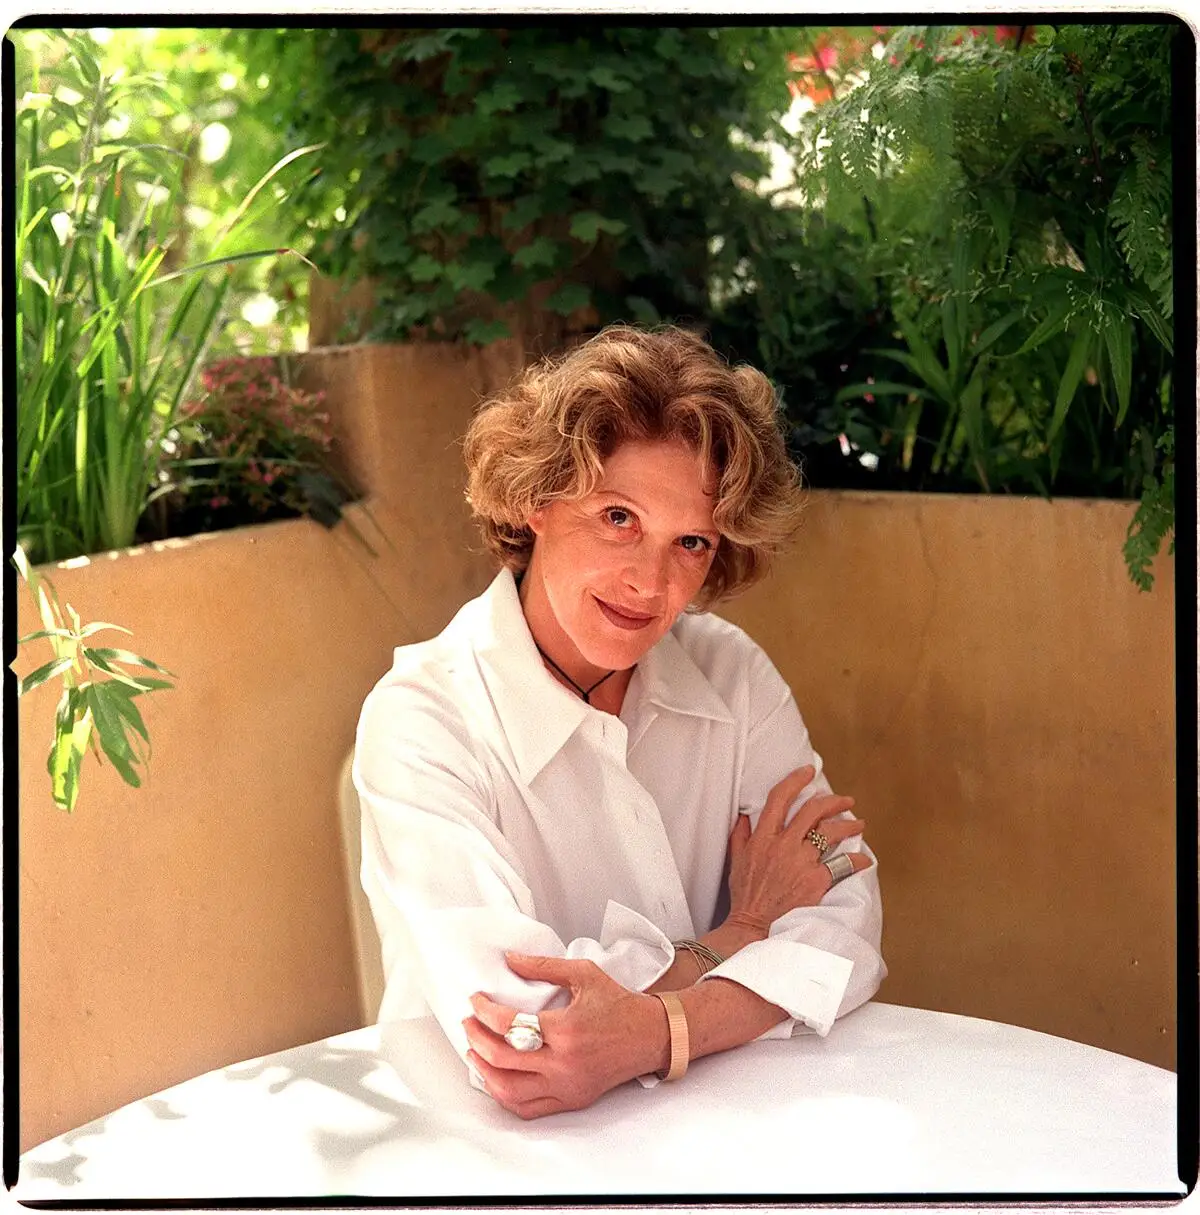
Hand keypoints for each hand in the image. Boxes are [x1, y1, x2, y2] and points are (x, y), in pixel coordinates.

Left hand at [463, 952, 663, 1119]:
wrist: (650, 1035)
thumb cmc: (618, 1003)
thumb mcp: (583, 973)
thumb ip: (543, 966)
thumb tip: (510, 959)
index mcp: (566, 1030)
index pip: (510, 1026)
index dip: (485, 1012)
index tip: (476, 1001)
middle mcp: (564, 1063)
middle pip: (503, 1059)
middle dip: (477, 1039)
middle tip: (468, 1023)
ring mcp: (567, 1086)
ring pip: (509, 1091)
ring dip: (484, 1071)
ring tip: (474, 1052)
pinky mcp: (572, 1100)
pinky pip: (528, 1108)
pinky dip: (505, 1096)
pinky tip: (495, 1079)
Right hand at [727, 764, 869, 927]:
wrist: (753, 926)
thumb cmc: (745, 896)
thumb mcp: (735, 861)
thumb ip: (740, 834)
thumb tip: (744, 814)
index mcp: (763, 837)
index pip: (780, 798)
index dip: (796, 780)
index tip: (808, 772)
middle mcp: (783, 845)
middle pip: (813, 810)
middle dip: (833, 800)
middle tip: (846, 800)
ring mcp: (801, 862)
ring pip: (831, 832)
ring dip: (849, 825)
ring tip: (859, 824)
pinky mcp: (816, 881)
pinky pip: (843, 865)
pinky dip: (857, 861)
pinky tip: (864, 860)